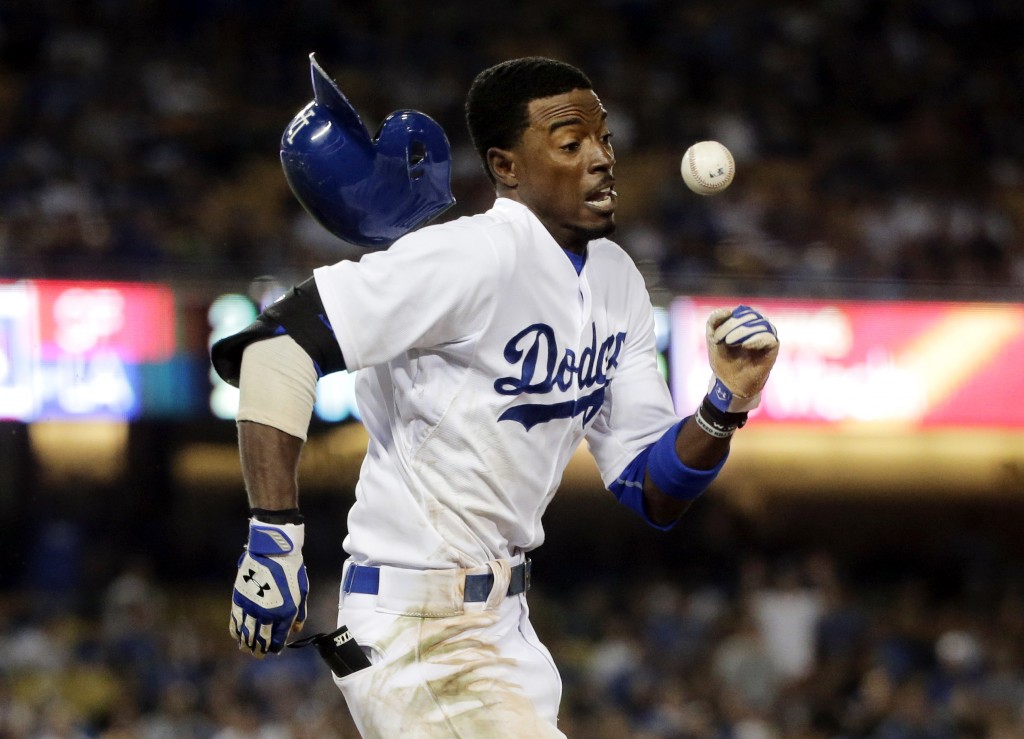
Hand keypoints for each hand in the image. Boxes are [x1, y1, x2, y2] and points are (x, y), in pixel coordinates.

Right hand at [229, 520, 308, 656]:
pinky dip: (235, 631)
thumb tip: (295, 630)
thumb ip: (299, 613)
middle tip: (259, 655)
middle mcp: (267, 614)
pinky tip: (237, 636)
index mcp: (285, 613)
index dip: (275, 647)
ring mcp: (252, 608)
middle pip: (261, 639)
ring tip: (246, 649)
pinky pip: (235, 621)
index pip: (278, 638)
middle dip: (260, 649)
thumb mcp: (302, 591)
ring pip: (247, 633)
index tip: (274, 650)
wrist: (273, 551)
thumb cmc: (292, 569)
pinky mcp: (239, 600)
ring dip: (247, 643)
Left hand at [705, 305, 778, 412]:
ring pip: (759, 324)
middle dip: (732, 326)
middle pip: (749, 315)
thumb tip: (728, 310)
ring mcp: (767, 335)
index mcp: (745, 320)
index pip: (739, 312)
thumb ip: (714, 320)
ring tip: (730, 343)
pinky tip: (745, 346)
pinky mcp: (773, 346)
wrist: (729, 383)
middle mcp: (758, 325)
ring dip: (742, 331)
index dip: (727, 321)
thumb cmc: (723, 359)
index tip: (715, 337)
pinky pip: (769, 337)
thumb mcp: (713, 337)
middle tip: (722, 340)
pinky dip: (756, 339)